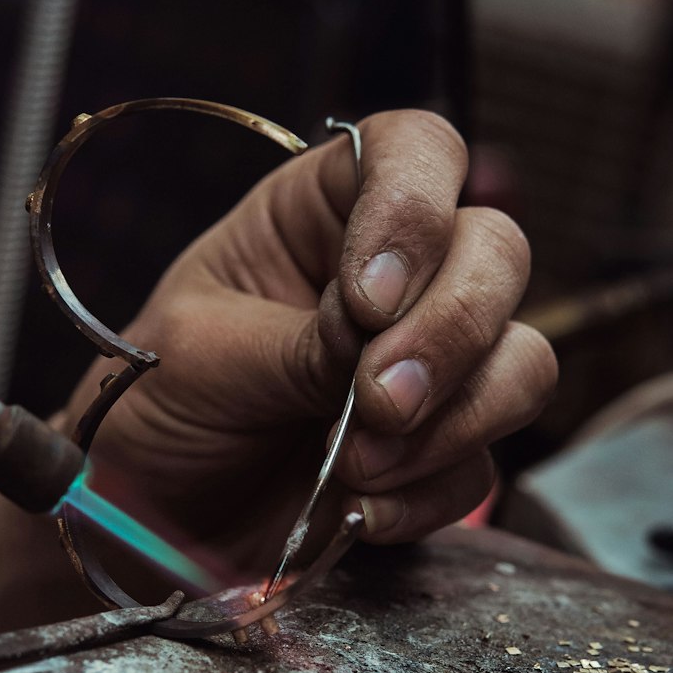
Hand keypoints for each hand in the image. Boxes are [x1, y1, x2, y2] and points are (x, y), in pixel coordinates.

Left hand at [62, 110, 556, 570]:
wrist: (149, 520)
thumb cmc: (155, 407)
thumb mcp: (199, 355)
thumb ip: (296, 343)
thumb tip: (379, 344)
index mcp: (316, 215)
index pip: (413, 152)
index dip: (415, 208)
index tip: (368, 300)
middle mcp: (389, 275)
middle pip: (495, 251)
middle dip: (450, 328)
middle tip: (377, 398)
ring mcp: (424, 363)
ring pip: (522, 357)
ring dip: (457, 415)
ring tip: (358, 465)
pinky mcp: (439, 448)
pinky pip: (484, 462)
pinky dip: (429, 489)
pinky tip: (358, 508)